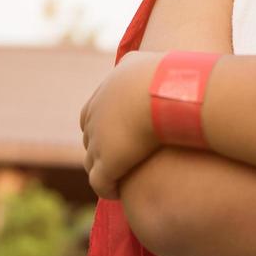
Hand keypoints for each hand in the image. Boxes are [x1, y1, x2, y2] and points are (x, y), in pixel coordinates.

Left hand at [79, 51, 163, 199]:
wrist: (162, 93)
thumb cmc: (165, 77)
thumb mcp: (148, 62)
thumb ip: (142, 65)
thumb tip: (148, 65)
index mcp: (102, 95)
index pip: (91, 115)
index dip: (104, 127)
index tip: (121, 135)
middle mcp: (95, 117)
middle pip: (90, 138)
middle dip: (103, 149)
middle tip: (124, 160)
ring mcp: (98, 141)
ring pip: (92, 162)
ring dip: (105, 171)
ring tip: (121, 180)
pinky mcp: (107, 164)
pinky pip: (100, 183)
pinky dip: (108, 189)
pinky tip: (120, 193)